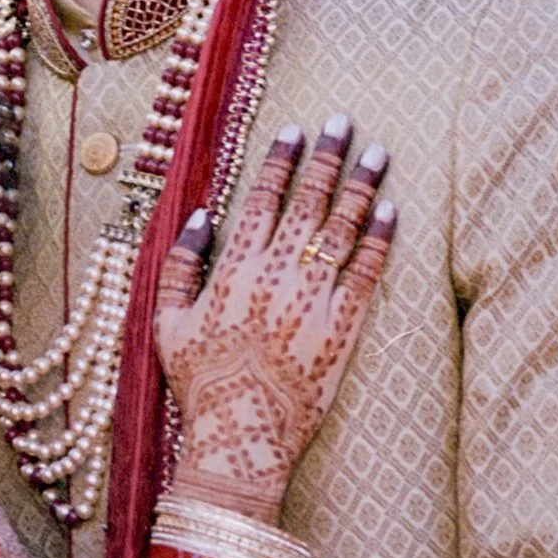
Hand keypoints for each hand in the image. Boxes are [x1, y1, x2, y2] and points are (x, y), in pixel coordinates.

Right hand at [153, 115, 393, 517]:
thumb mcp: (166, 322)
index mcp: (233, 269)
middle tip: (342, 123)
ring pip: (341, 229)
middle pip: (307, 202)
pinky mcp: (342, 328)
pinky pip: (365, 273)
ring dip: (360, 187)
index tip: (295, 131)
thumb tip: (202, 217)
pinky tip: (391, 210)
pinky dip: (378, 239)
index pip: (262, 199)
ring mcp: (312, 300)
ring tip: (377, 154)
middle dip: (325, 158)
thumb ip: (180, 265)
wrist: (239, 435)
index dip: (280, 161)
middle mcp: (275, 275)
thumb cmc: (200, 383)